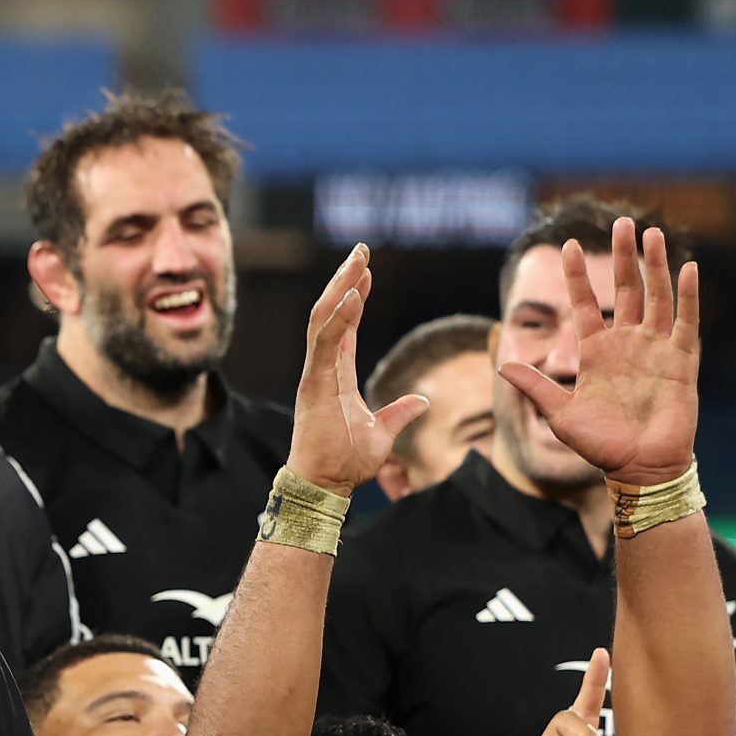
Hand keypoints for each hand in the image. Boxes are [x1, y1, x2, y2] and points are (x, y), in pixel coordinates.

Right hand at [285, 245, 425, 494]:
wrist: (326, 485)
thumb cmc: (346, 464)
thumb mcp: (383, 433)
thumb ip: (399, 413)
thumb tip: (421, 401)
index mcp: (336, 375)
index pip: (344, 326)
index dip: (354, 297)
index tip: (367, 272)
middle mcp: (322, 368)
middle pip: (330, 313)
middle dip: (345, 280)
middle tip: (361, 250)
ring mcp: (315, 374)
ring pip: (323, 319)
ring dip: (340, 287)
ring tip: (358, 261)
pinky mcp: (314, 383)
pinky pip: (326, 342)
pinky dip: (339, 316)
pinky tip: (355, 294)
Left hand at [500, 218, 699, 487]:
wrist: (637, 469)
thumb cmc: (599, 446)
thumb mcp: (559, 414)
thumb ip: (535, 387)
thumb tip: (502, 365)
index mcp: (596, 353)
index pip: (585, 305)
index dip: (577, 277)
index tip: (568, 246)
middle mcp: (627, 345)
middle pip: (626, 291)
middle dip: (624, 257)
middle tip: (623, 222)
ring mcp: (655, 350)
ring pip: (656, 297)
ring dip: (655, 266)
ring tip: (651, 233)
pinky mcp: (681, 362)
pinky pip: (686, 322)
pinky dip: (688, 296)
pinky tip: (688, 268)